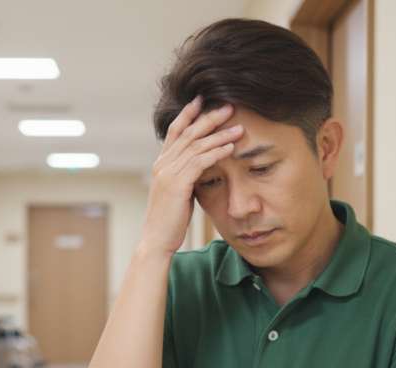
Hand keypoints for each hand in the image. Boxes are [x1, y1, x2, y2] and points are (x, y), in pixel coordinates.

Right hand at [138, 98, 242, 256]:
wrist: (156, 240)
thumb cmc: (170, 220)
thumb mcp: (177, 192)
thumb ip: (186, 175)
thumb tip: (201, 167)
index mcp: (161, 163)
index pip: (175, 130)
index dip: (189, 113)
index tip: (203, 99)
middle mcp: (162, 164)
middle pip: (188, 133)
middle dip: (209, 118)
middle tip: (229, 106)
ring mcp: (168, 173)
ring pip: (196, 145)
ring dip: (219, 134)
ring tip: (238, 127)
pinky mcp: (177, 184)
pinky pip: (200, 162)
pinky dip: (216, 153)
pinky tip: (231, 148)